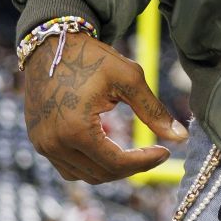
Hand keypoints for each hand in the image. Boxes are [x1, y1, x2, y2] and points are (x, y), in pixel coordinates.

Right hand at [20, 32, 186, 183]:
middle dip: (131, 168)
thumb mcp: (128, 78)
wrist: (52, 44)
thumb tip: (181, 136)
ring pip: (84, 175)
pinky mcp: (39, 141)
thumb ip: (154, 111)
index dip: (144, 162)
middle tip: (154, 153)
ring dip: (111, 169)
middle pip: (100, 174)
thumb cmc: (92, 57)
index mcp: (75, 130)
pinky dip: (91, 164)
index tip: (166, 152)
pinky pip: (68, 167)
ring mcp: (43, 145)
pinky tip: (109, 148)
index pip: (116, 164)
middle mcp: (54, 144)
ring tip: (134, 152)